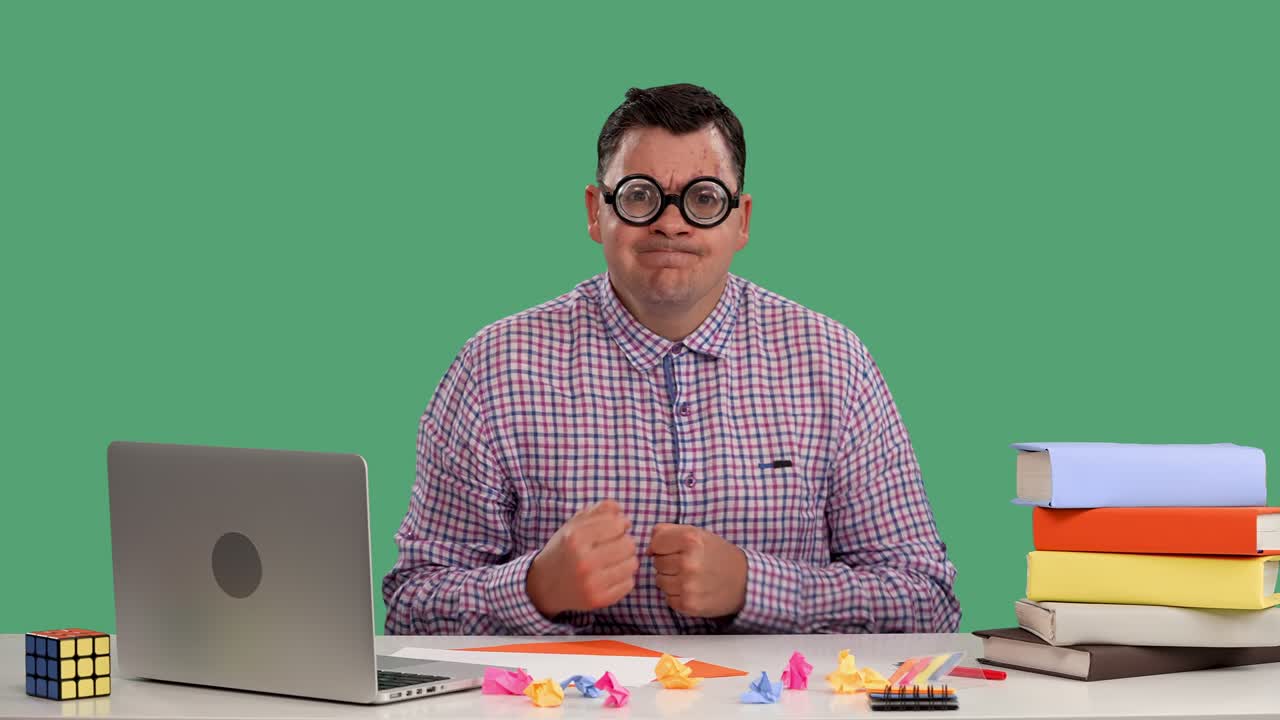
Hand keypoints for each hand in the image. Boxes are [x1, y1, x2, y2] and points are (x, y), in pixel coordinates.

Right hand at [526, 500, 638, 617]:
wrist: (544, 584)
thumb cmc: (564, 550)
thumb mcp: (574, 525)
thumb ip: (598, 510)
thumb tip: (622, 512)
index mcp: (575, 538)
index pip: (618, 525)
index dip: (619, 525)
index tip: (613, 530)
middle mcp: (583, 561)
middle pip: (629, 544)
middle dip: (624, 542)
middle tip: (613, 546)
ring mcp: (592, 583)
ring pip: (632, 564)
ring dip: (626, 560)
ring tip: (613, 561)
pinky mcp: (599, 600)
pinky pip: (629, 583)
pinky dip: (624, 577)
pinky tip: (610, 575)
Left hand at [648, 523, 747, 617]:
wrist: (744, 581)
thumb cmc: (717, 554)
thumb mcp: (696, 533)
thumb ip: (667, 532)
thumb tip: (648, 549)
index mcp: (690, 539)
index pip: (655, 542)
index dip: (663, 546)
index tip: (675, 549)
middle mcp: (688, 563)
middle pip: (657, 562)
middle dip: (668, 562)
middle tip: (688, 563)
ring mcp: (687, 585)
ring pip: (659, 581)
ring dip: (671, 579)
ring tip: (690, 577)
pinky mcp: (688, 604)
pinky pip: (667, 598)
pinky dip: (677, 595)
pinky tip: (693, 589)